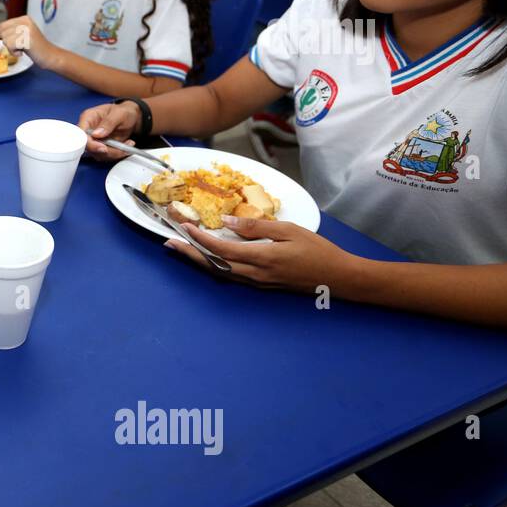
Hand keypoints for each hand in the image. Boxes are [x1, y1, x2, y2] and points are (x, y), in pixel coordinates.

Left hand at [0, 15, 55, 69]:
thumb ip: (5, 31)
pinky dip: (14, 52)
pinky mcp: (27, 38)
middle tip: (10, 49)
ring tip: (20, 50)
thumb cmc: (35, 48)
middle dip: (1, 42)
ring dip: (10, 48)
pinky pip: (10, 45)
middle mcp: (25, 21)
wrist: (49, 56)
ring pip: (5, 39)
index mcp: (24, 19)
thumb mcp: (18, 37)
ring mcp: (27, 29)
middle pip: (2, 31)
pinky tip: (22, 53)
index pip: (3, 24)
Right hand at [77, 102, 141, 160]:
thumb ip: (108, 123)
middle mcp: (88, 130)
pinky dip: (117, 153)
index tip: (103, 148)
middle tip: (120, 148)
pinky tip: (126, 145)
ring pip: (98, 154)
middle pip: (89, 147)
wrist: (130, 118)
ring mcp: (94, 140)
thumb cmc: (123, 111)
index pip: (82, 133)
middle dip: (106, 150)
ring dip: (114, 153)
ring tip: (127, 144)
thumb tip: (96, 134)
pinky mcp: (100, 147)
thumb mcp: (119, 113)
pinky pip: (106, 156)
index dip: (90, 143)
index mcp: (88, 118)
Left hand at [166, 217, 358, 291]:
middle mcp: (255, 274)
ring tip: (180, 249)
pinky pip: (230, 276)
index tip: (184, 226)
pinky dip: (213, 266)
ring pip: (219, 272)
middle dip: (189, 253)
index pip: (222, 248)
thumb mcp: (290, 231)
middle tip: (168, 242)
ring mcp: (257, 283)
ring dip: (198, 260)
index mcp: (262, 258)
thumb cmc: (318, 251)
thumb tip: (227, 221)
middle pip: (213, 264)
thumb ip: (256, 227)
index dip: (200, 238)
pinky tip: (206, 258)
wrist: (339, 278)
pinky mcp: (261, 285)